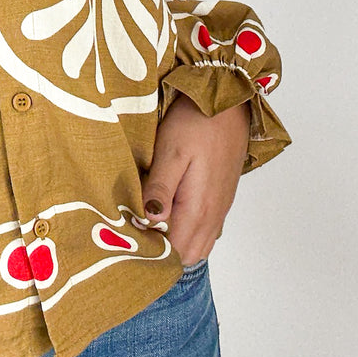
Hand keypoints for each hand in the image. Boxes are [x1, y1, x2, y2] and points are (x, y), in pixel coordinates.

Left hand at [140, 93, 250, 265]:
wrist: (227, 102)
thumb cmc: (196, 123)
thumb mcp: (170, 152)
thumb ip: (160, 189)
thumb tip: (149, 221)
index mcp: (199, 208)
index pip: (176, 253)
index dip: (153, 253)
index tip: (130, 240)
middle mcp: (213, 215)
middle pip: (188, 254)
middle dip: (163, 251)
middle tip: (137, 231)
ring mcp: (220, 207)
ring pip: (199, 244)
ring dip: (177, 241)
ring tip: (150, 221)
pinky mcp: (221, 197)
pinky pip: (206, 229)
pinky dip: (189, 229)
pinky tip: (170, 209)